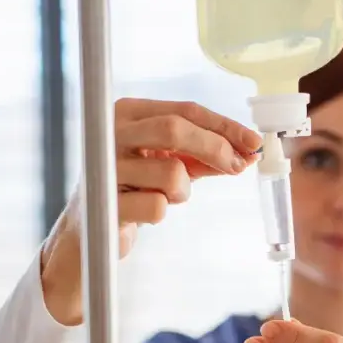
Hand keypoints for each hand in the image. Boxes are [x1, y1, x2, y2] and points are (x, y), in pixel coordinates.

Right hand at [40, 98, 261, 324]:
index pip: (185, 110)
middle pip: (176, 129)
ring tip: (165, 197)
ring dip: (182, 191)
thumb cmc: (134, 189)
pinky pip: (158, 206)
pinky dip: (161, 212)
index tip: (254, 142)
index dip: (224, 126)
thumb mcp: (170, 163)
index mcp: (128, 114)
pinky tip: (143, 212)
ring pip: (172, 173)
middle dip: (215, 149)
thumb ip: (205, 155)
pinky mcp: (104, 203)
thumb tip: (248, 153)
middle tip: (238, 166)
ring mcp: (105, 167)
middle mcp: (111, 132)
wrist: (88, 232)